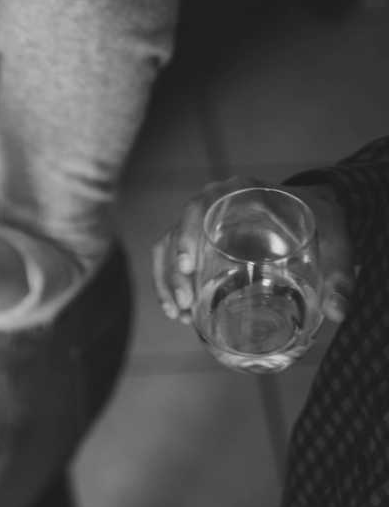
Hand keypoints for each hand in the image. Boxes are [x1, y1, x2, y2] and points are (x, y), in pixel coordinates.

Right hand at [153, 177, 353, 323]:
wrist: (314, 214)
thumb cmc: (320, 220)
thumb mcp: (335, 240)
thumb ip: (339, 274)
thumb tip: (338, 312)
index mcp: (241, 192)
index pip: (202, 205)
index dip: (187, 233)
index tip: (187, 265)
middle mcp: (214, 204)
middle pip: (177, 231)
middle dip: (173, 270)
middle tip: (186, 302)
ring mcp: (202, 224)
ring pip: (167, 248)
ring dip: (166, 282)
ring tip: (179, 314)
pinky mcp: (198, 242)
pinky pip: (170, 260)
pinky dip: (168, 285)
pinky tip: (176, 312)